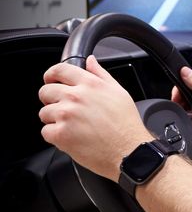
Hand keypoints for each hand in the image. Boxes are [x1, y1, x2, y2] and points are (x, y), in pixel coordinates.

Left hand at [39, 55, 151, 180]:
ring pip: (44, 113)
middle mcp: (76, 96)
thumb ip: (101, 74)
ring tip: (72, 126)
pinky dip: (55, 136)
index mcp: (90, 84)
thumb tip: (90, 61)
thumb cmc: (126, 124)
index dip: (51, 75)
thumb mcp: (119, 92)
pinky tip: (71, 136)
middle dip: (51, 100)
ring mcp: (66, 115)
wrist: (128, 150)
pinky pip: (45, 132)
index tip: (50, 80)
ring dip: (53, 120)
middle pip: (46, 91)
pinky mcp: (60, 134)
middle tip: (64, 109)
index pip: (59, 70)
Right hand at [171, 67, 191, 153]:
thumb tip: (185, 70)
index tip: (176, 99)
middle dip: (181, 102)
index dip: (179, 89)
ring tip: (190, 117)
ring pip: (189, 107)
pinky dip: (191, 119)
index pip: (189, 81)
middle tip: (183, 110)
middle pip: (187, 94)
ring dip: (186, 112)